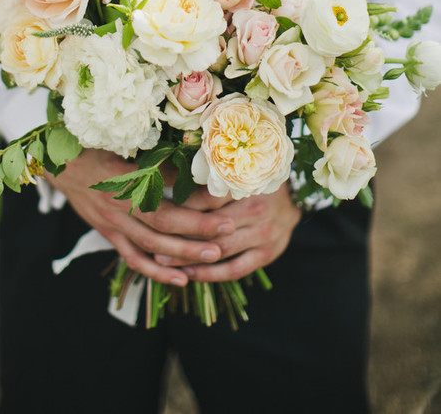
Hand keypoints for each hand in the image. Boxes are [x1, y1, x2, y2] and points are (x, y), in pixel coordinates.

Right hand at [44, 150, 235, 285]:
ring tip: (213, 256)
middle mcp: (120, 206)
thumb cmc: (96, 150)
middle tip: (228, 230)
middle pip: (163, 223)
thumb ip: (157, 164)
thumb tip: (193, 167)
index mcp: (125, 181)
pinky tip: (180, 279)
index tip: (222, 199)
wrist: (61, 166)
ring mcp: (113, 225)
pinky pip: (134, 259)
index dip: (193, 199)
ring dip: (183, 253)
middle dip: (198, 229)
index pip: (166, 195)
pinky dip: (157, 271)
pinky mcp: (110, 236)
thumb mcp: (125, 149)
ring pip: (152, 246)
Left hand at [153, 183, 301, 281]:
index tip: (157, 211)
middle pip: (212, 228)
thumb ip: (211, 177)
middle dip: (180, 237)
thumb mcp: (237, 172)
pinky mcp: (266, 255)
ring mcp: (263, 235)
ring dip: (190, 258)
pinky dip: (211, 274)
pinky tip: (190, 273)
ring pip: (220, 251)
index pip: (209, 199)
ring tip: (164, 262)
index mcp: (247, 186)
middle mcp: (256, 210)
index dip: (181, 207)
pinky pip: (235, 269)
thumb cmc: (255, 182)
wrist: (293, 201)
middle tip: (153, 242)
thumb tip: (170, 173)